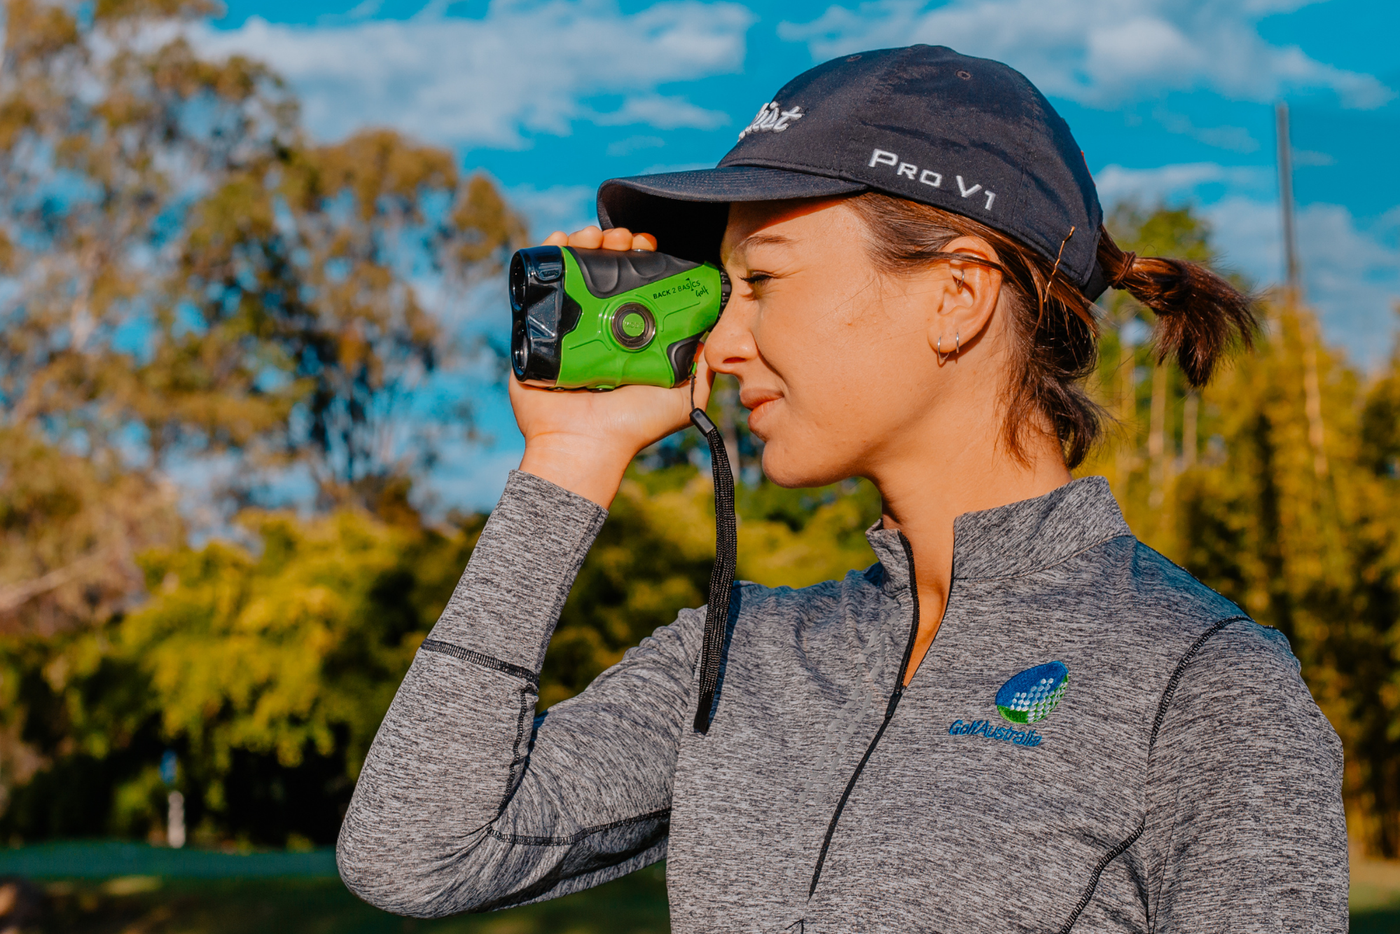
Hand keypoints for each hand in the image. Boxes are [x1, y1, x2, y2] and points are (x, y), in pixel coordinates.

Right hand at [512, 226, 713, 506]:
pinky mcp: (537, 326)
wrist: (585, 444)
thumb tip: (721, 332)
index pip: (640, 281)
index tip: (651, 246)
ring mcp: (569, 323)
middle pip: (608, 268)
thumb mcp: (685, 396)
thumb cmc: (634, 425)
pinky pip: (540, 282)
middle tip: (625, 241)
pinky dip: (548, 253)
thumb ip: (704, 367)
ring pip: (576, 268)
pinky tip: (559, 240)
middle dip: (617, 243)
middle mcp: (601, 324)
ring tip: (594, 237)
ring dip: (586, 241)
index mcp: (632, 332)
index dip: (645, 258)